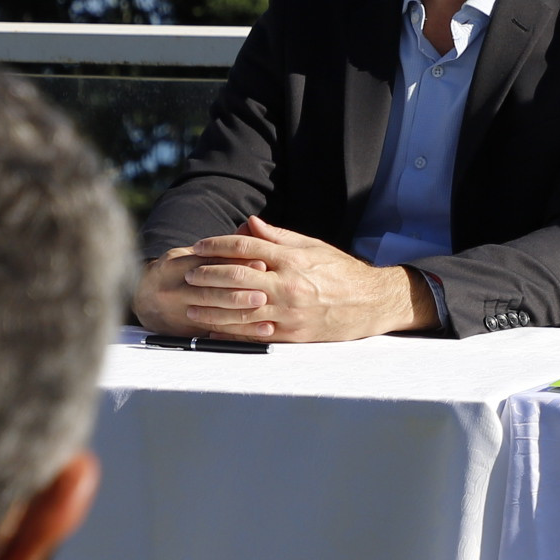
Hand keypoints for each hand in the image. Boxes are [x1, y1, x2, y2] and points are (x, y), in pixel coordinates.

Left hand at [132, 216, 434, 342]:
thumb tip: (248, 225)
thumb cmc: (342, 271)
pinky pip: (254, 334)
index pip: (247, 248)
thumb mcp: (313, 247)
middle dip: (207, 275)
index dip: (218, 245)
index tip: (198, 246)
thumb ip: (278, 237)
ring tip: (189, 304)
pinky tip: (211, 329)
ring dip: (211, 307)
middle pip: (237, 278)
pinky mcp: (293, 334)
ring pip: (240, 310)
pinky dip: (230, 332)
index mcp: (293, 259)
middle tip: (187, 274)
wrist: (373, 303)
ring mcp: (290, 312)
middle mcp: (289, 285)